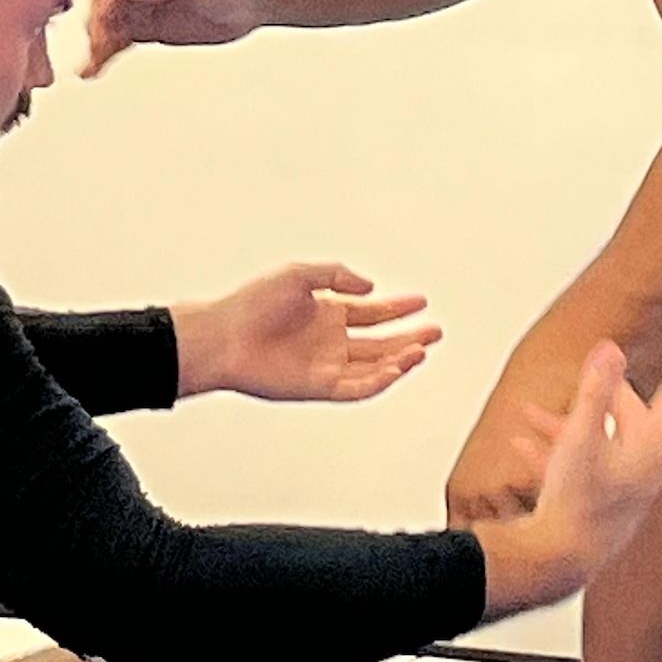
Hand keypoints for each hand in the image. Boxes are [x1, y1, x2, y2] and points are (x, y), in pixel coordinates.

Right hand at [81, 0, 262, 78]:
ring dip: (97, 44)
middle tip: (98, 45)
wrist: (252, 1)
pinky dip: (105, 55)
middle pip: (104, 1)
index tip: (103, 15)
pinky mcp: (146, 29)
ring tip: (89, 66)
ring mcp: (139, 6)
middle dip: (98, 24)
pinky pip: (118, 41)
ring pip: (108, 25)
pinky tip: (92, 69)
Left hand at [171, 264, 440, 401]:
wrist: (225, 336)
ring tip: (423, 348)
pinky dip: (380, 380)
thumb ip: (337, 276)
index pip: (373, 312)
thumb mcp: (299, 274)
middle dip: (410, 336)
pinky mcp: (319, 387)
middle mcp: (330, 341)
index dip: (399, 307)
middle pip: (381, 342)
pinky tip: (397, 367)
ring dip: (401, 359)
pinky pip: (357, 387)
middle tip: (435, 330)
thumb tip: (371, 287)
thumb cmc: (252, 303)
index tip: (422, 301)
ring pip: (375, 366)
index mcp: (327, 313)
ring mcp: (326, 365)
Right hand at [471, 340, 661, 616]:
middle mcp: (643, 470)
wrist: (556, 561)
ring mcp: (621, 490)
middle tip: (592, 371)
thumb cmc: (576, 502)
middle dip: (603, 393)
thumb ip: (595, 389)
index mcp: (650, 449)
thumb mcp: (581, 434)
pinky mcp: (598, 507)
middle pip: (628, 417)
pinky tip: (525, 446)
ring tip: (533, 414)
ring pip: (598, 442)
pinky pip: (580, 469)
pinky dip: (556, 453)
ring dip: (567, 424)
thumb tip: (610, 348)